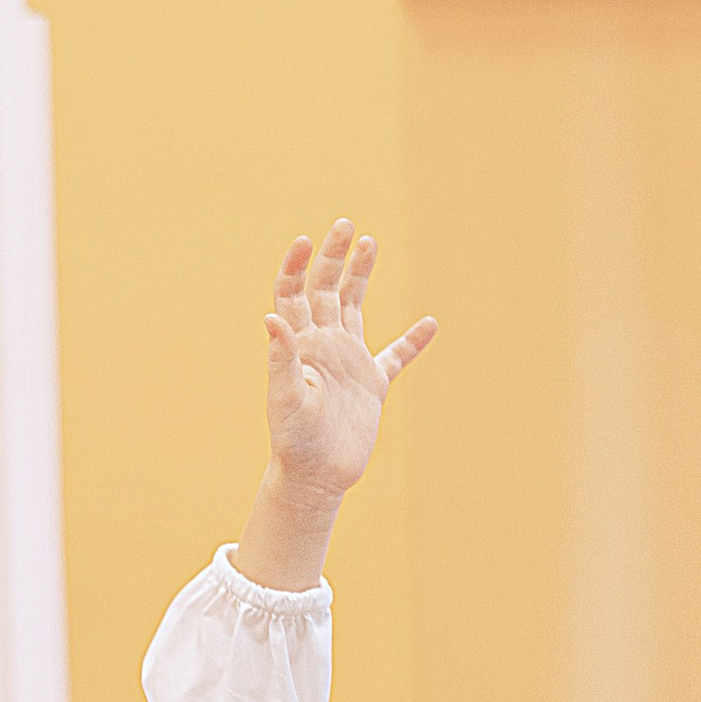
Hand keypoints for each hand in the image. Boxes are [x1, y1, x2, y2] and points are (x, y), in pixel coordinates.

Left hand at [264, 224, 433, 499]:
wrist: (315, 477)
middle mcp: (322, 346)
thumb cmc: (293, 440)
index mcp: (299, 346)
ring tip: (371, 241)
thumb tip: (270, 318)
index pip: (292, 295)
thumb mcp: (286, 397)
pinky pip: (396, 357)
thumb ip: (281, 358)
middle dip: (334, 257)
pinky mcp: (371, 385)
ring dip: (361, 276)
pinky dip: (413, 341)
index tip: (305, 241)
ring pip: (355, 308)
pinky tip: (430, 323)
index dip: (295, 267)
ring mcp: (348, 362)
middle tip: (346, 224)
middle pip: (326, 290)